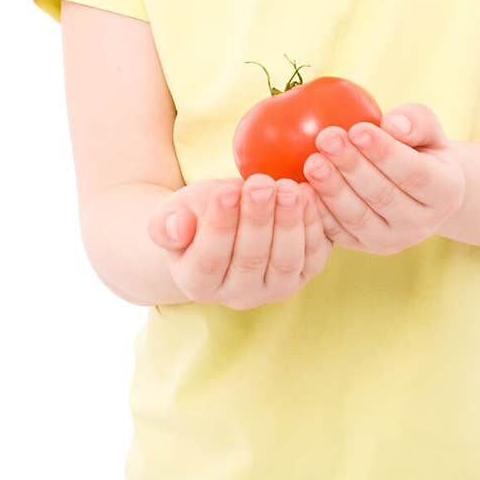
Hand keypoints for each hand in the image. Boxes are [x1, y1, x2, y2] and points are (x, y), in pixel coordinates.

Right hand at [147, 175, 333, 308]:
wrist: (223, 224)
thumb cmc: (194, 216)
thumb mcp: (171, 214)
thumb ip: (165, 224)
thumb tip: (176, 228)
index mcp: (197, 283)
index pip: (209, 259)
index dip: (219, 226)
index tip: (226, 193)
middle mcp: (237, 295)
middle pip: (250, 259)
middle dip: (258, 219)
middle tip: (261, 184)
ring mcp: (273, 288)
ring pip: (285, 261)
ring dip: (289, 223)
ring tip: (288, 188)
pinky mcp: (302, 274)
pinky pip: (313, 255)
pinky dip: (314, 226)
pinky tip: (308, 195)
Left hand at [302, 102, 465, 254]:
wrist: (414, 187)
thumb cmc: (418, 146)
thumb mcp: (427, 129)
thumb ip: (416, 121)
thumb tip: (393, 125)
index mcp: (447, 192)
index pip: (415, 174)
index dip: (385, 153)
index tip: (357, 129)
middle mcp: (423, 224)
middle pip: (384, 197)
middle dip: (352, 167)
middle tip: (326, 139)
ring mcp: (393, 241)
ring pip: (360, 218)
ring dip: (333, 190)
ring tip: (312, 162)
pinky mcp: (365, 247)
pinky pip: (340, 233)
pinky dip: (320, 212)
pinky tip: (303, 188)